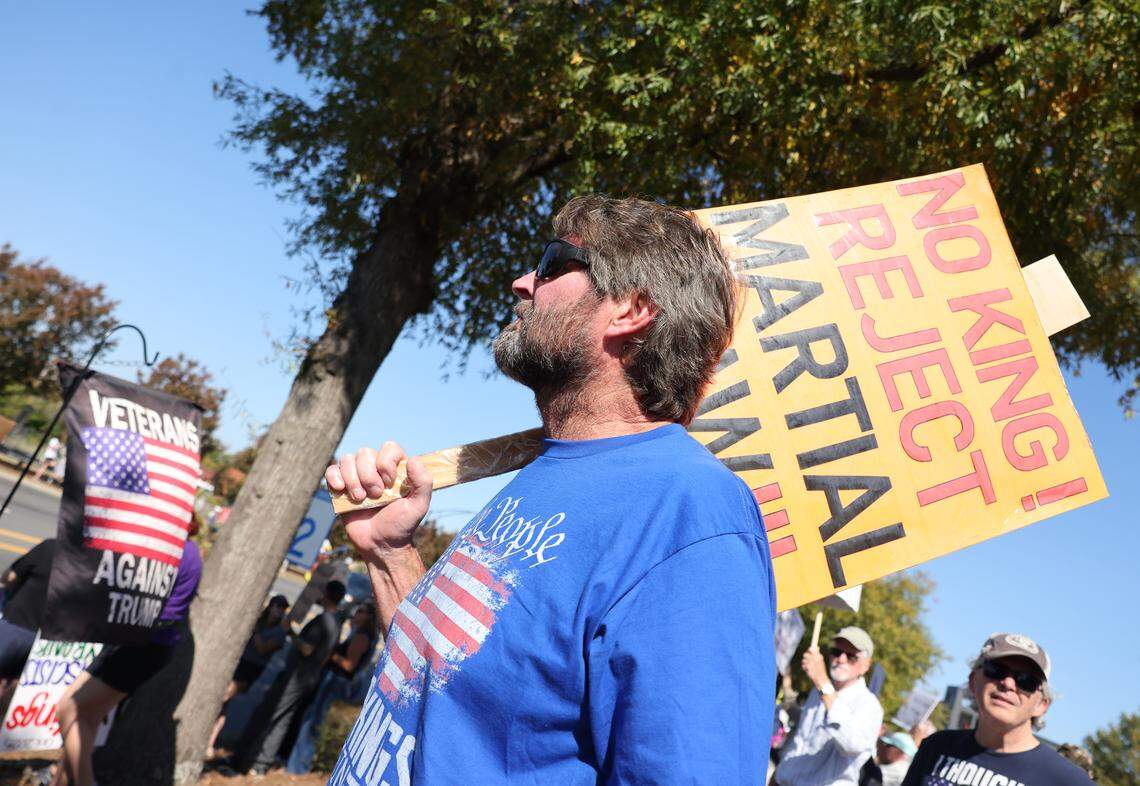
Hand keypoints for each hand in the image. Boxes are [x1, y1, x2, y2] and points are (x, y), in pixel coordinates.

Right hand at [325, 441, 431, 559]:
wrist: (380, 544)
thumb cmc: (402, 524)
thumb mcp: (419, 505)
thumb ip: (423, 482)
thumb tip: (413, 459)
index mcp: (396, 468)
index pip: (389, 448)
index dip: (386, 463)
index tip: (389, 484)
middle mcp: (376, 468)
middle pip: (365, 452)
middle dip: (368, 475)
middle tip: (375, 496)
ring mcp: (358, 476)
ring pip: (347, 459)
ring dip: (352, 480)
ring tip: (359, 499)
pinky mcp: (342, 487)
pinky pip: (332, 470)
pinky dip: (333, 477)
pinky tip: (341, 490)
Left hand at [801, 648, 829, 689]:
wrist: (821, 680)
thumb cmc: (821, 670)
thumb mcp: (821, 661)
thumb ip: (818, 654)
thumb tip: (816, 647)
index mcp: (819, 657)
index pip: (811, 649)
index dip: (809, 649)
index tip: (809, 650)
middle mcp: (815, 659)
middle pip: (805, 654)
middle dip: (805, 656)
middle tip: (806, 659)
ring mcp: (811, 664)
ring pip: (803, 660)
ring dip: (805, 663)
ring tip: (809, 666)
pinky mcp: (808, 668)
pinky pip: (803, 665)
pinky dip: (805, 668)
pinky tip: (808, 670)